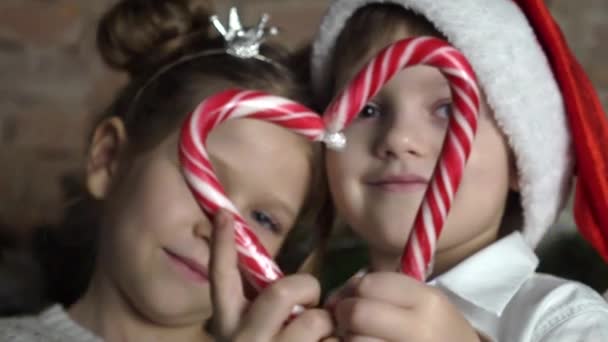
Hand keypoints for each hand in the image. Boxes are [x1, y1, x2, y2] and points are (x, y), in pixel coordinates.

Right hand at [209, 209, 333, 341]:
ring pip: (313, 320)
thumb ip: (263, 304)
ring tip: (320, 335)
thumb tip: (288, 279)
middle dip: (307, 287)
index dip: (222, 243)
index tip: (223, 212)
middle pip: (282, 292)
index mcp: (228, 323)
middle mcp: (244, 340)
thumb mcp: (253, 328)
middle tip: (312, 299)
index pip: (221, 276)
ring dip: (326, 321)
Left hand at [328, 271, 480, 341]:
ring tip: (362, 339)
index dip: (356, 290)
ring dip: (350, 339)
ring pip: (355, 340)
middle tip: (350, 324)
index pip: (369, 283)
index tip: (358, 300)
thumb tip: (334, 298)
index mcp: (428, 300)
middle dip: (346, 316)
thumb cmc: (439, 334)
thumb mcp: (424, 305)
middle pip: (357, 312)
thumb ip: (382, 292)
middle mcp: (421, 328)